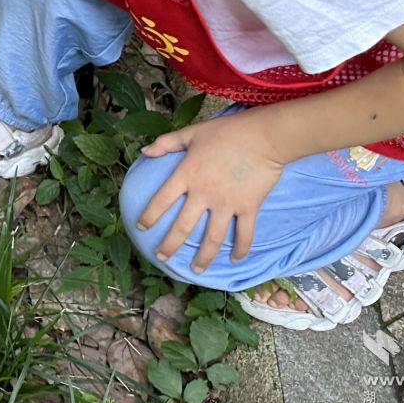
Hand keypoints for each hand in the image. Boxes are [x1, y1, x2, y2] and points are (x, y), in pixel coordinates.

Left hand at [135, 111, 286, 272]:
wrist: (263, 137)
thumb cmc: (226, 132)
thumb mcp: (191, 133)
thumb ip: (166, 143)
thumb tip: (144, 151)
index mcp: (187, 175)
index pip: (161, 200)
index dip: (148, 215)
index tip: (140, 226)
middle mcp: (204, 194)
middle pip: (183, 227)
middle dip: (170, 245)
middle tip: (161, 256)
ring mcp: (227, 203)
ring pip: (212, 238)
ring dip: (204, 257)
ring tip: (197, 270)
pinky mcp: (248, 207)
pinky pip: (244, 234)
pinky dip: (241, 248)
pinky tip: (235, 259)